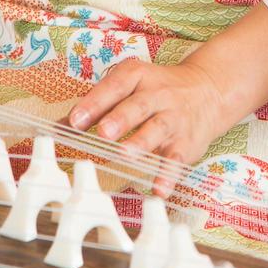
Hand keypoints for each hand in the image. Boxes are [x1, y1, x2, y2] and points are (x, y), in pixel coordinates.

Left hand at [66, 1, 267, 197]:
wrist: (209, 90)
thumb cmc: (156, 90)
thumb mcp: (129, 86)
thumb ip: (97, 105)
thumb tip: (58, 126)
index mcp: (138, 77)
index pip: (116, 86)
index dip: (96, 102)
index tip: (75, 120)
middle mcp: (158, 95)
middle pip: (138, 105)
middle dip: (121, 118)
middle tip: (103, 132)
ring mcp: (174, 118)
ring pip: (158, 129)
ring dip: (142, 141)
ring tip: (125, 153)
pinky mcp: (186, 142)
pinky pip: (177, 159)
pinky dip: (168, 175)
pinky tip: (158, 190)